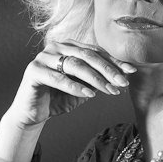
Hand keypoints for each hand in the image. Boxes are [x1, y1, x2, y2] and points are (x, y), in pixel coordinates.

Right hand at [6, 41, 136, 128]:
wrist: (32, 114)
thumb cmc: (57, 99)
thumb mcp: (82, 88)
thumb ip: (96, 80)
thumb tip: (121, 77)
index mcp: (68, 47)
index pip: (95, 52)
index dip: (113, 62)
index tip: (130, 72)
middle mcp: (56, 48)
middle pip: (87, 56)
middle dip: (108, 70)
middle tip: (122, 82)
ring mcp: (43, 57)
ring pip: (75, 65)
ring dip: (95, 79)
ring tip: (109, 90)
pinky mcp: (33, 71)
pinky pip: (58, 78)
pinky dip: (75, 87)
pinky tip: (90, 95)